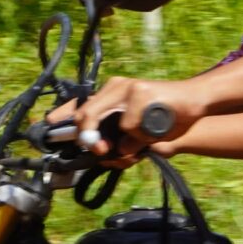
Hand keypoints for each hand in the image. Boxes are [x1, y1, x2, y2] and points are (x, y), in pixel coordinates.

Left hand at [60, 77, 206, 156]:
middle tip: (102, 152)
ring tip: (145, 137)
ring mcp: (128, 88)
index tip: (46, 123)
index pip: (80, 104)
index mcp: (112, 94)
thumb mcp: (137, 133)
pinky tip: (156, 128)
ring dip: (128, 141)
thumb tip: (102, 156)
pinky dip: (142, 136)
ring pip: (112, 125)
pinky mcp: (140, 92)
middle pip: (86, 114)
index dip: (62, 115)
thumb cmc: (166, 119)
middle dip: (90, 139)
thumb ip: (118, 142)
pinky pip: (130, 126)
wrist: (196, 103)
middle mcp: (116, 87)